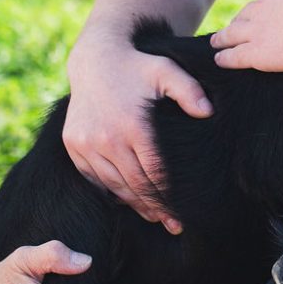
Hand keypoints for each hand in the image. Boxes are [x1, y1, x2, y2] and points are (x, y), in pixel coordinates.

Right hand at [62, 32, 211, 233]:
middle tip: (174, 224)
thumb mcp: (167, 70)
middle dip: (156, 207)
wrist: (95, 59)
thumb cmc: (138, 66)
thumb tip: (208, 112)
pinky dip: (111, 191)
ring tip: (154, 216)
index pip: (154, 172)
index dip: (169, 196)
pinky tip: (128, 199)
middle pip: (135, 185)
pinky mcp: (74, 146)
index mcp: (132, 125)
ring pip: (114, 185)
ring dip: (134, 203)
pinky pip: (94, 178)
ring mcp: (86, 144)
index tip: (183, 213)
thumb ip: (190, 91)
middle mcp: (106, 138)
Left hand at [209, 0, 282, 72]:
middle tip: (233, 24)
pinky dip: (225, 57)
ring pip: (233, 33)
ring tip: (217, 41)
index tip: (263, 10)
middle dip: (239, 20)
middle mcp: (262, 9)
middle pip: (245, 14)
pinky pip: (235, 55)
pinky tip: (219, 59)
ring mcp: (256, 31)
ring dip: (224, 37)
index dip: (262, 6)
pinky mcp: (256, 53)